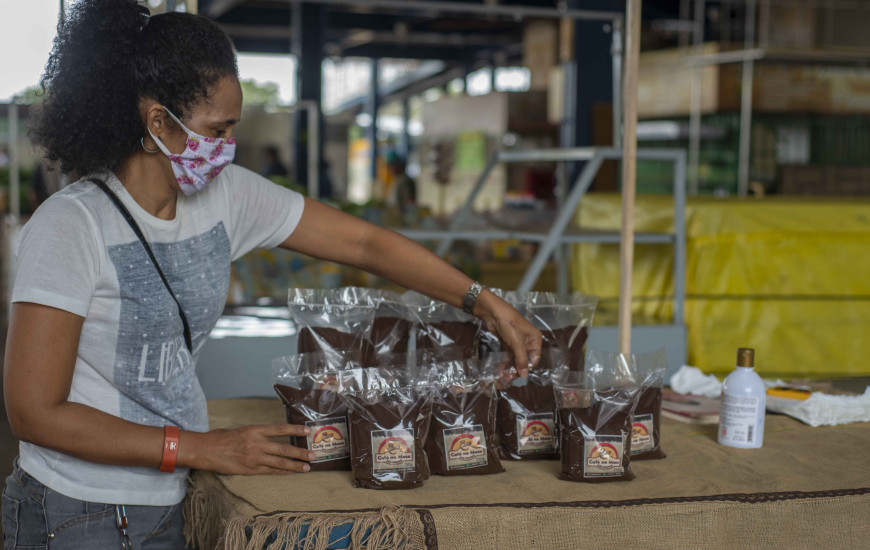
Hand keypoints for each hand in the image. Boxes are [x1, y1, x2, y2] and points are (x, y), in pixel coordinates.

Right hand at [180, 424, 315, 474]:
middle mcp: (257, 444)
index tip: (307, 431)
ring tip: (307, 468)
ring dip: (295, 466)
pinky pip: (269, 471)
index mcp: (255, 430)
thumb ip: (257, 434)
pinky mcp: (250, 470)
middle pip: (284, 448)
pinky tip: (291, 473)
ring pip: (279, 462)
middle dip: (301, 453)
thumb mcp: (242, 430)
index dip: (295, 429)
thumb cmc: (221, 438)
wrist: (206, 450)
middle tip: (314, 455)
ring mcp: (254, 458)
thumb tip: (270, 437)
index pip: (280, 429)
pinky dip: (281, 472)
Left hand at [474, 290, 541, 376]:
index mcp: (535, 339)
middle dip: (517, 368)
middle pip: (524, 359)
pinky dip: (505, 362)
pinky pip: (509, 355)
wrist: (493, 312)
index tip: (518, 375)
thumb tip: (524, 375)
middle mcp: (528, 341)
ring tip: (502, 375)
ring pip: (516, 358)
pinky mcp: (508, 342)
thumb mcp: (516, 342)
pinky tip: (500, 369)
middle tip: (507, 377)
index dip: (526, 367)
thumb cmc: (508, 323)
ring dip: (510, 367)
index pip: (534, 358)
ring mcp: (518, 342)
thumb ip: (521, 359)